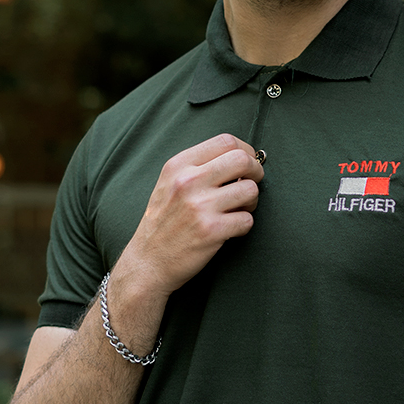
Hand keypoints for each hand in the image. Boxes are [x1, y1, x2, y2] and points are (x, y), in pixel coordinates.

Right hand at [117, 134, 263, 299]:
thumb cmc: (163, 223)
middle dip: (256, 172)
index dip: (245, 150)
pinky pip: (247, 220)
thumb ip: (198, 167)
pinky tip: (230, 230)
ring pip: (250, 190)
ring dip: (252, 202)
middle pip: (242, 159)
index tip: (247, 163)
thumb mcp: (169, 184)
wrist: (148, 262)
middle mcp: (188, 181)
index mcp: (179, 165)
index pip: (225, 141)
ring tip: (239, 210)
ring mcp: (200, 205)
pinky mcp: (211, 230)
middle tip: (251, 184)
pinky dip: (244, 226)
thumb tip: (241, 158)